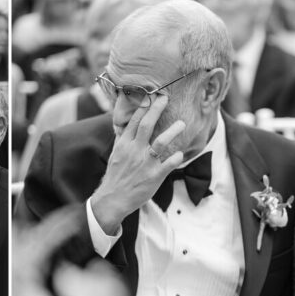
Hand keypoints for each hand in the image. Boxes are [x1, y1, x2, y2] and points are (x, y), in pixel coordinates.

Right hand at [90, 95, 189, 232]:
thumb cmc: (115, 176)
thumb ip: (122, 139)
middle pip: (146, 125)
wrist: (113, 199)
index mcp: (124, 144)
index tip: (152, 96)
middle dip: (156, 109)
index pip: (134, 121)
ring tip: (181, 123)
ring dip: (172, 131)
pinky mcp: (154, 176)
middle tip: (165, 98)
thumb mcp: (115, 154)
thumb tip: (125, 125)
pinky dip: (176, 157)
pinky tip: (180, 153)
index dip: (144, 107)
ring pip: (161, 142)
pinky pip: (169, 164)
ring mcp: (145, 163)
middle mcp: (134, 151)